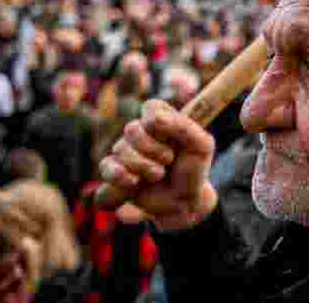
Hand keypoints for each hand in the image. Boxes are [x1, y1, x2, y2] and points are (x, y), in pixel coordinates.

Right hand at [98, 99, 217, 230]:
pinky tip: (133, 182)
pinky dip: (119, 175)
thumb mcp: (202, 146)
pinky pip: (106, 167)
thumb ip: (184, 127)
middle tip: (169, 160)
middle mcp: (141, 132)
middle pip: (132, 129)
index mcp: (162, 118)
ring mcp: (126, 151)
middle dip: (153, 149)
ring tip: (158, 175)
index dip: (161, 123)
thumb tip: (155, 119)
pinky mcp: (116, 170)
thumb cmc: (193, 169)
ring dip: (143, 166)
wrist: (183, 201)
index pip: (152, 108)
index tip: (175, 140)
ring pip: (120, 149)